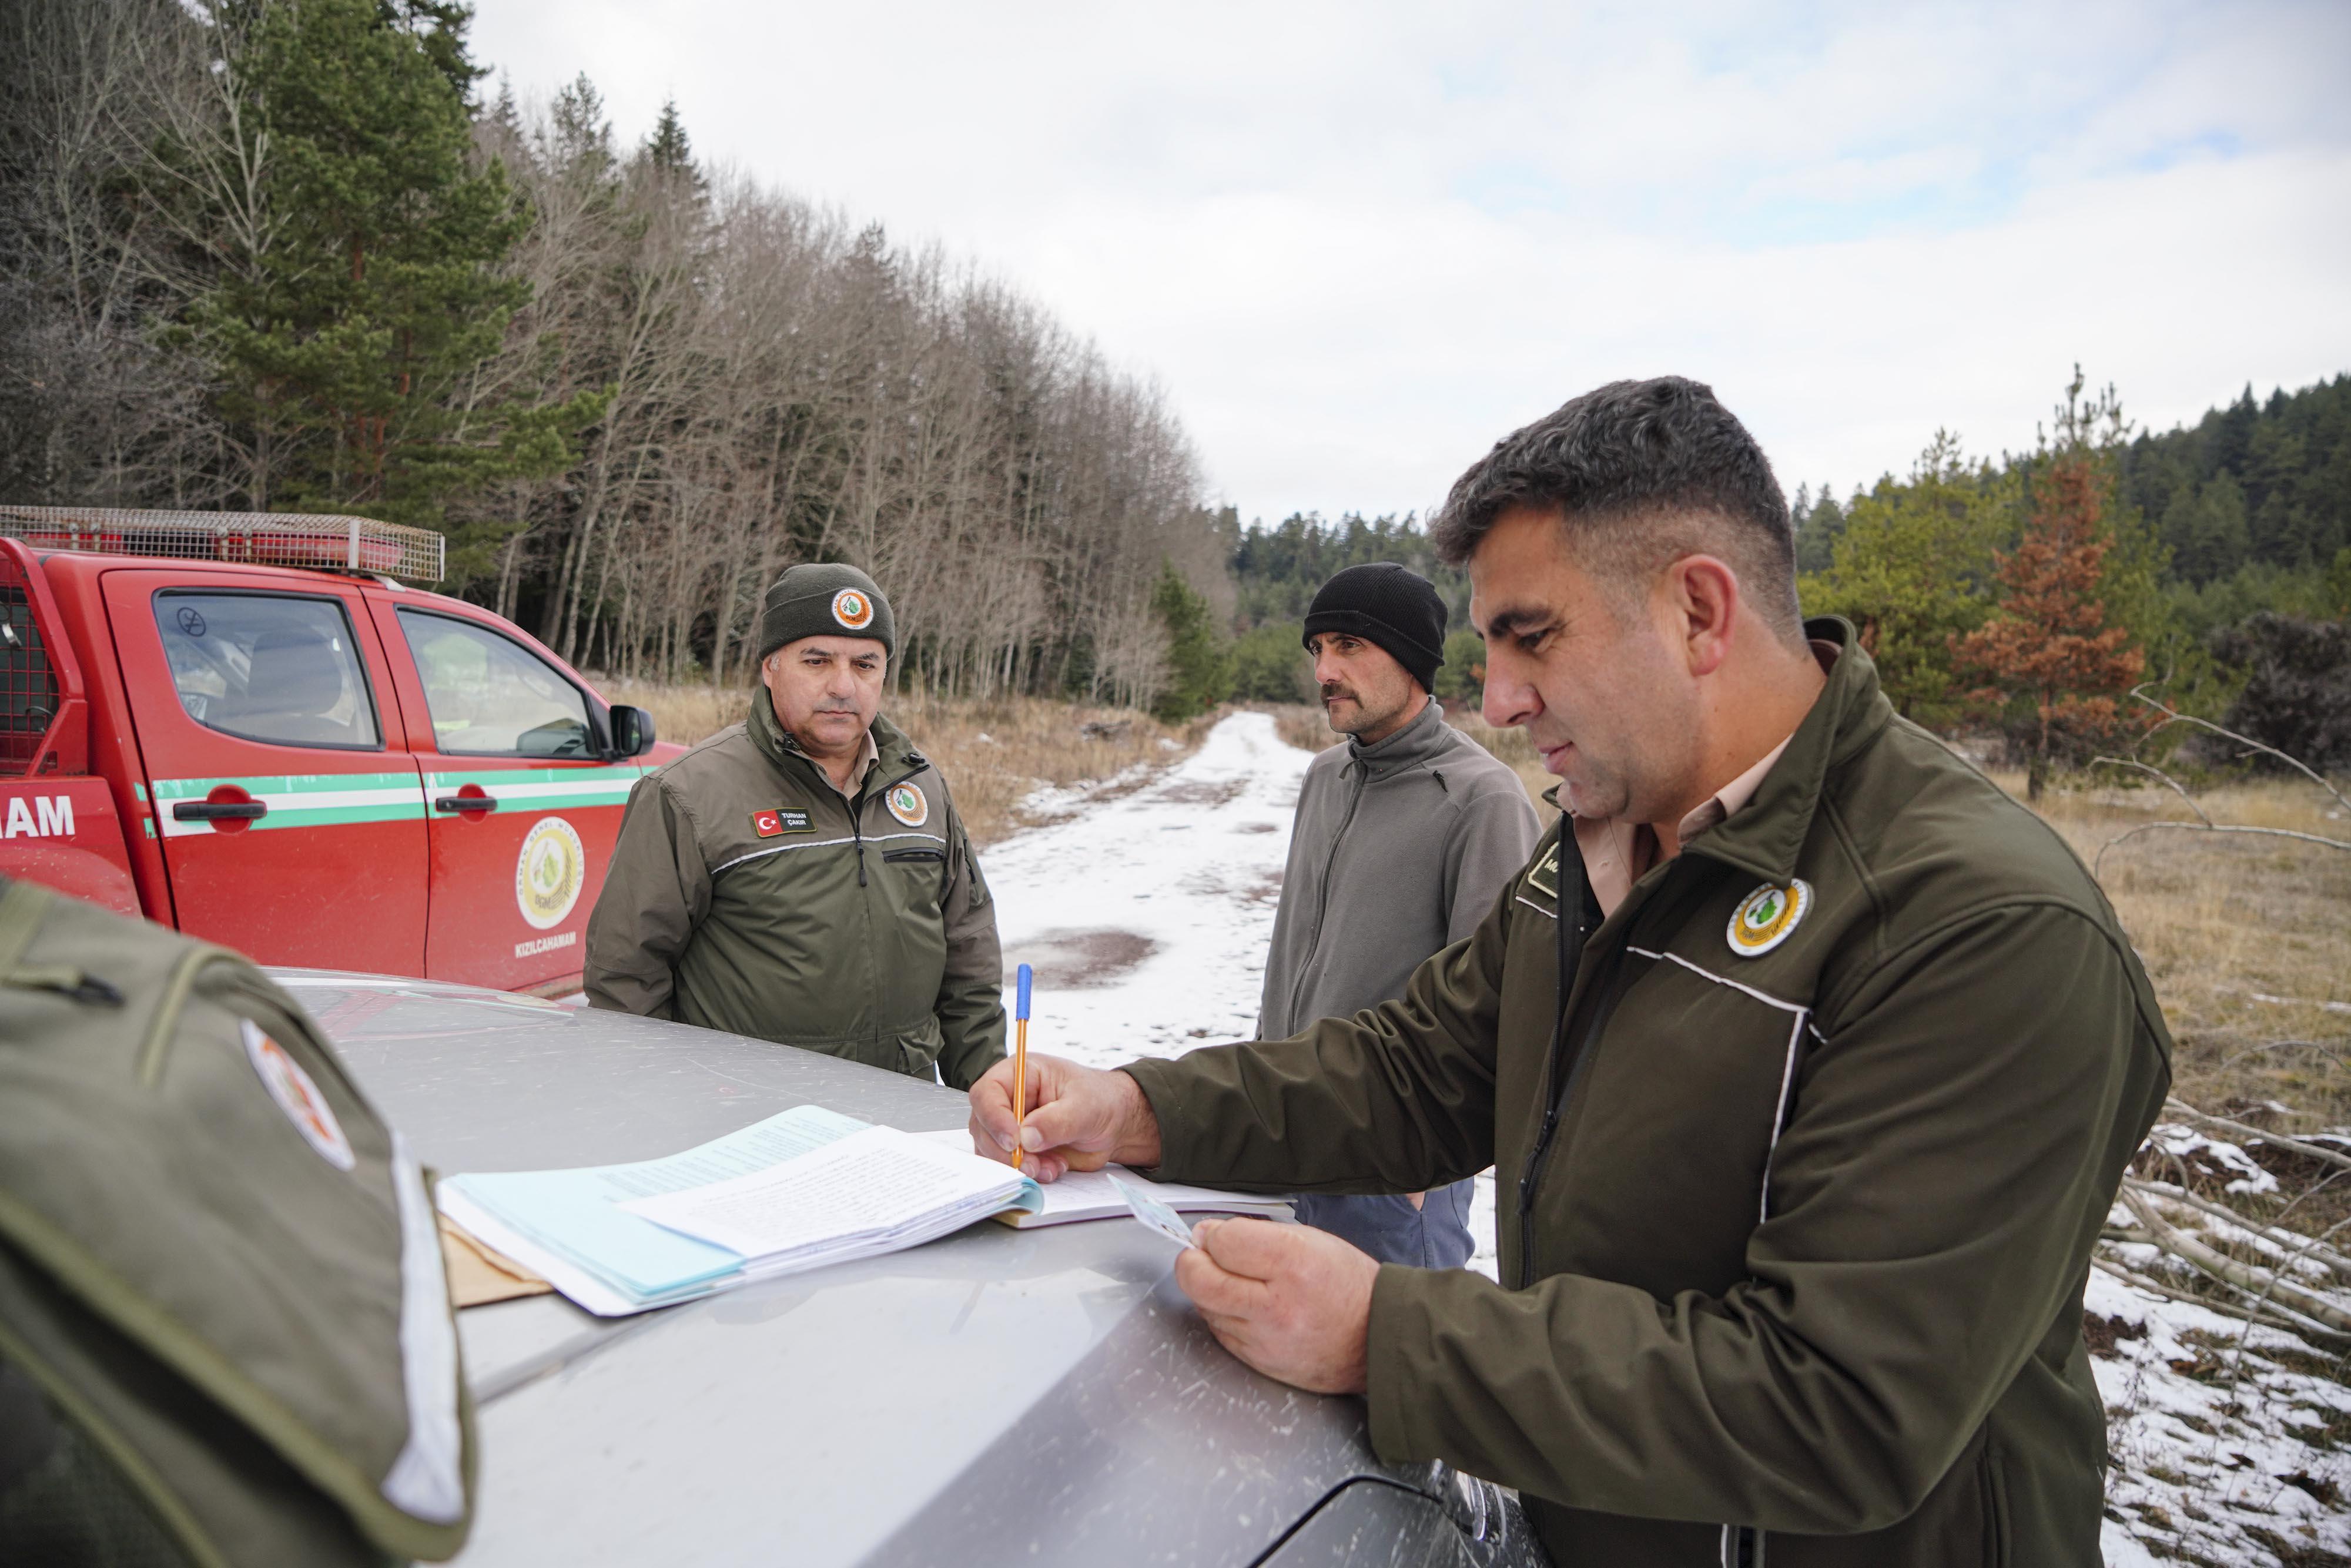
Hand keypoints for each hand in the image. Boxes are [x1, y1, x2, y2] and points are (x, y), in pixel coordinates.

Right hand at [968, 1052, 1160, 1180]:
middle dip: (1004, 1150)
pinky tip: (1054, 1168)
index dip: (994, 1117)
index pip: (987, 1092)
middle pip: (982, 1125)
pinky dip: (1029, 1173)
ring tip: (1050, 1166)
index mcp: (1021, 1074)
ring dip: (1017, 1165)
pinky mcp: (1020, 1148)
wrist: (1117, 1124)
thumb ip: (1056, 1120)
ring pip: (991, 1149)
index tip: (1013, 1140)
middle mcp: (1010, 1099)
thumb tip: (1026, 1137)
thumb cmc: (1102, 1101)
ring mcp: (1012, 1125)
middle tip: (1030, 1164)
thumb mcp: (1085, 1106)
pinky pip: (1009, 1165)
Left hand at [1174, 1217, 1376, 1394]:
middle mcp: (1278, 1305)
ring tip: (1232, 1281)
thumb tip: (1208, 1236)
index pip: (1225, 1242)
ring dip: (1208, 1290)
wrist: (1377, 1339)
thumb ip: (1256, 1235)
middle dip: (1191, 1262)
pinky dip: (1223, 1316)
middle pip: (1201, 1280)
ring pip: (1206, 1308)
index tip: (1215, 1234)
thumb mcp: (1311, 1241)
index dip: (1213, 1234)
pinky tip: (1243, 1307)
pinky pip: (1220, 1333)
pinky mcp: (1260, 1362)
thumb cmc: (1348, 1286)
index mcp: (1295, 1263)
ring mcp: (1266, 1339)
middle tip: (1199, 1256)